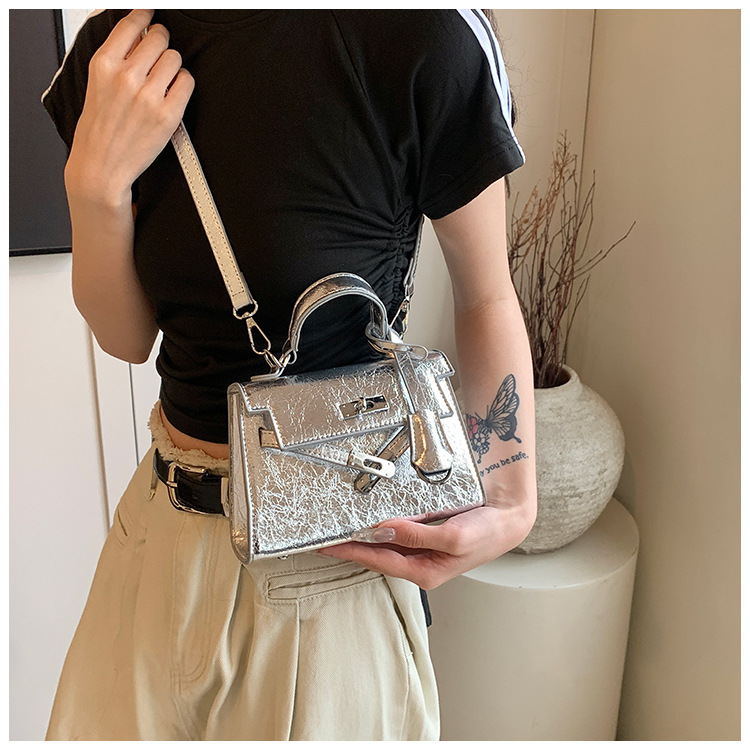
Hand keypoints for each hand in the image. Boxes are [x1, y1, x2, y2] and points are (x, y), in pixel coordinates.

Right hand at [65, 9, 194, 203]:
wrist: (100, 167)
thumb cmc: (98, 129)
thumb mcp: (96, 84)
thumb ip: (116, 58)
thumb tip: (139, 35)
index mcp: (104, 64)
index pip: (132, 24)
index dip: (146, 16)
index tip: (151, 14)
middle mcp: (126, 76)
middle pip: (159, 38)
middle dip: (161, 43)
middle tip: (159, 53)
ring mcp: (148, 95)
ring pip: (175, 58)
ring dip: (172, 65)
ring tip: (163, 79)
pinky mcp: (167, 114)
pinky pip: (186, 81)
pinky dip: (183, 83)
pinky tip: (173, 92)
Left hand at [317, 500, 535, 589]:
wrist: (508, 519)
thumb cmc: (487, 533)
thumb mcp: (452, 536)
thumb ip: (416, 535)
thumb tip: (384, 531)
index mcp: (426, 571)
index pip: (378, 561)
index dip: (352, 552)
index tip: (328, 545)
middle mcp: (421, 564)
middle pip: (378, 556)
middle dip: (352, 547)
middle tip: (325, 539)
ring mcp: (424, 552)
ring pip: (386, 546)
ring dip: (364, 538)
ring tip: (340, 531)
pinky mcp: (427, 538)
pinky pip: (397, 534)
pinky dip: (381, 528)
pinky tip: (371, 522)